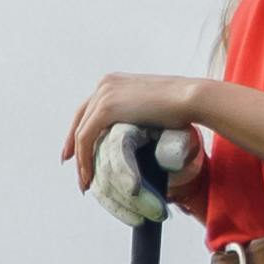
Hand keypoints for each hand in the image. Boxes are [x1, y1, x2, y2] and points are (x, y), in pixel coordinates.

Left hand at [63, 76, 218, 192]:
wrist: (190, 98)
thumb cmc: (181, 106)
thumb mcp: (150, 108)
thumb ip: (135, 115)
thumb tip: (133, 134)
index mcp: (114, 82)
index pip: (89, 109)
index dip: (79, 131)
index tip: (75, 152)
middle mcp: (104, 84)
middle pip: (80, 118)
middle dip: (73, 145)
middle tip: (73, 168)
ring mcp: (103, 94)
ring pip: (81, 132)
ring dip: (81, 160)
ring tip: (85, 182)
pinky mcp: (106, 107)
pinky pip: (86, 138)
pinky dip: (84, 159)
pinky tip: (89, 175)